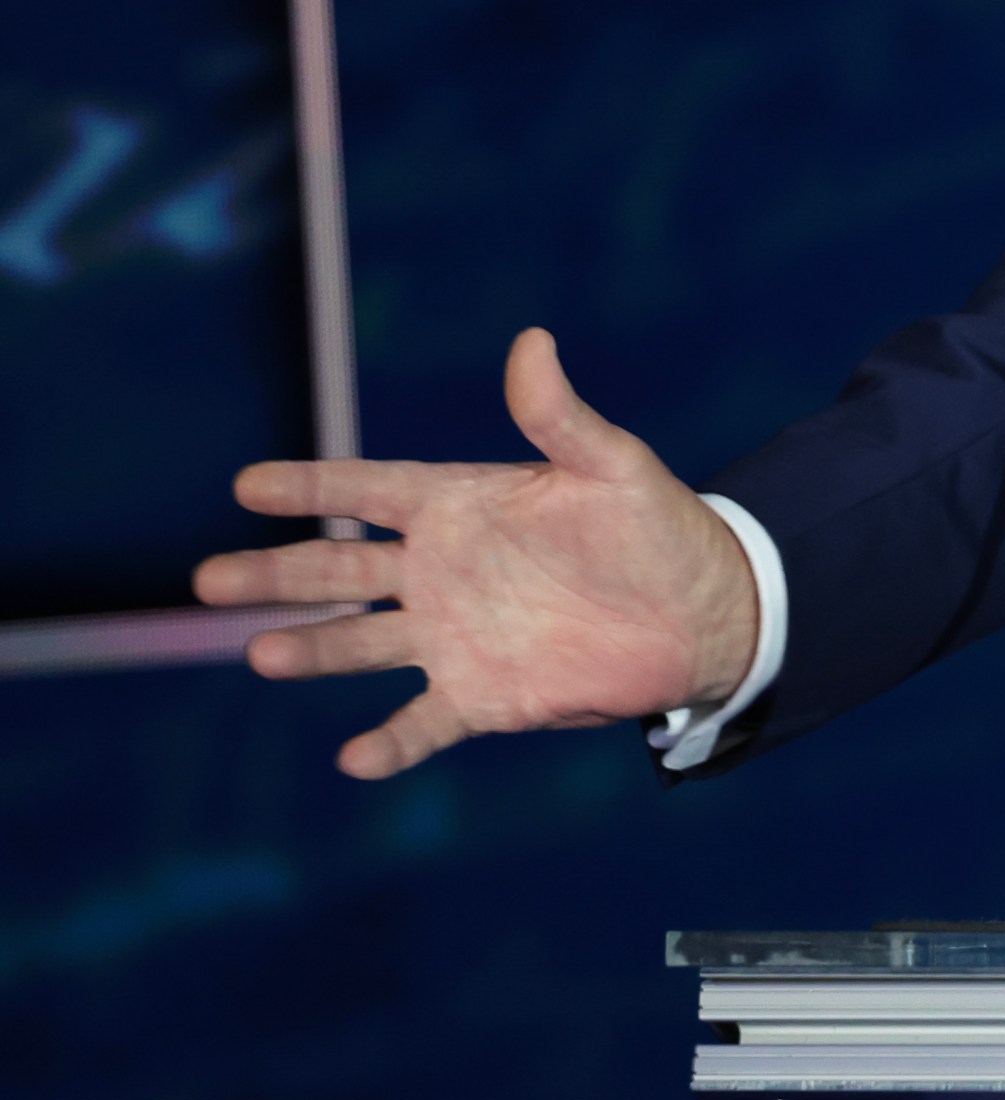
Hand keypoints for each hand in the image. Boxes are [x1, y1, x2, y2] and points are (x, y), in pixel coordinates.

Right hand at [193, 328, 760, 779]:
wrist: (702, 611)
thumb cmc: (656, 526)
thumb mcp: (611, 465)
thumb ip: (560, 416)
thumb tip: (533, 341)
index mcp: (462, 505)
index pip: (369, 491)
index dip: (311, 487)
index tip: (248, 485)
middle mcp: (441, 570)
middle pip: (339, 572)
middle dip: (274, 574)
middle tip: (207, 579)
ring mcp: (454, 635)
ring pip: (361, 645)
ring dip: (313, 650)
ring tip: (261, 654)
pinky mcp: (483, 695)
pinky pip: (423, 722)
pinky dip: (391, 743)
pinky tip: (355, 758)